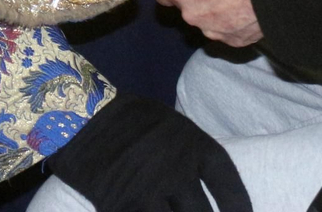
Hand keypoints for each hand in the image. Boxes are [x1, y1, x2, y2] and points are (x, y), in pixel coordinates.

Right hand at [45, 91, 250, 211]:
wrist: (83, 118)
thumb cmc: (130, 119)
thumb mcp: (171, 125)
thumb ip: (191, 153)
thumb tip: (205, 181)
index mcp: (193, 144)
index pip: (227, 182)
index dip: (239, 205)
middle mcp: (176, 169)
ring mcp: (148, 189)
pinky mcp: (121, 204)